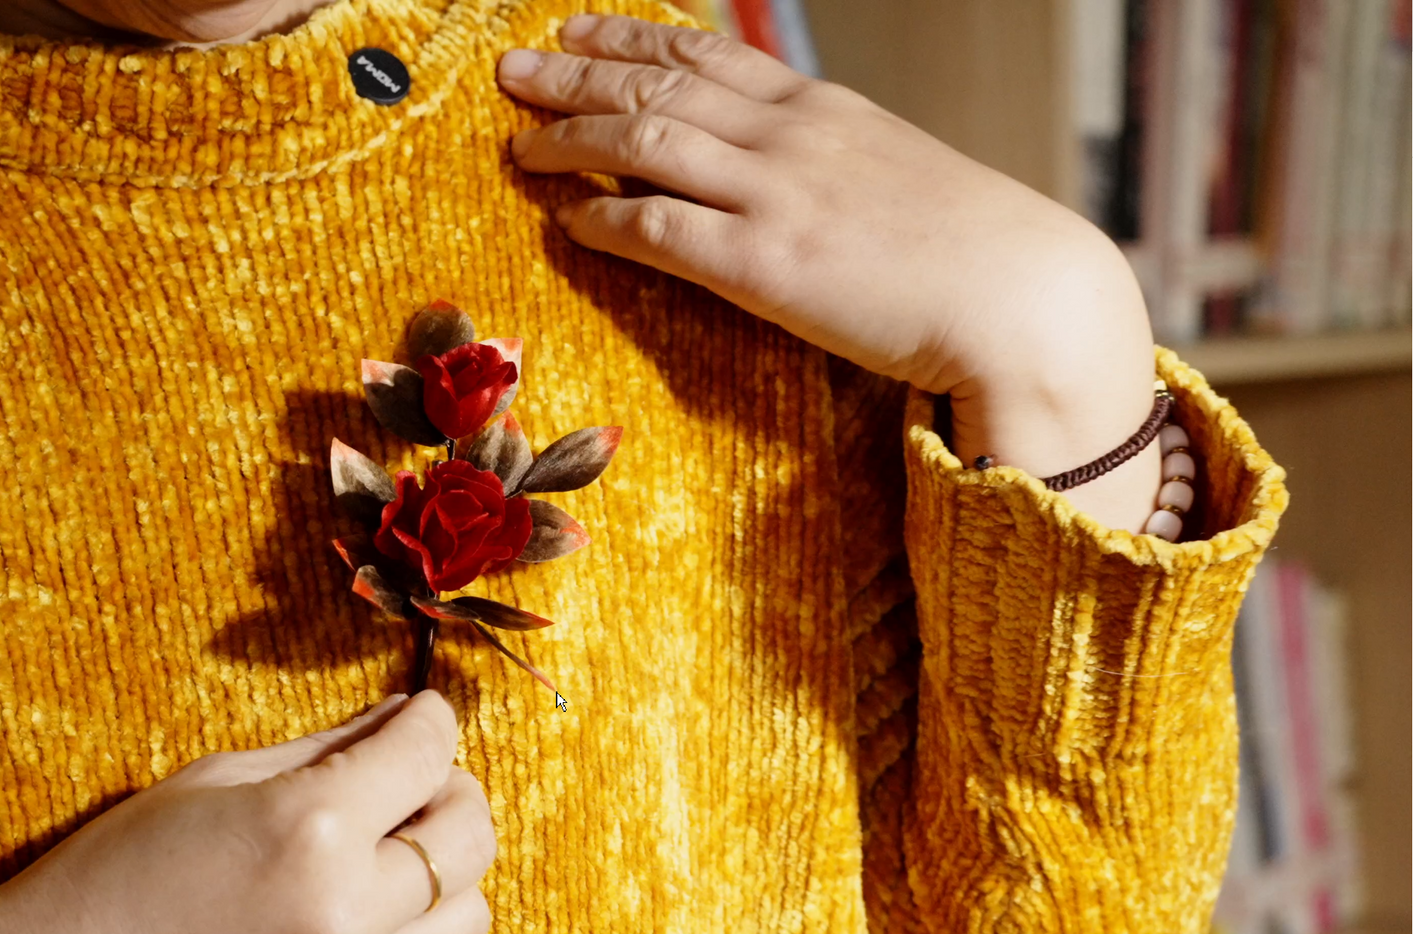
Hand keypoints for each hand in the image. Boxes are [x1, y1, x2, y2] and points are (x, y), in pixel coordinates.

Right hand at [0, 691, 493, 933]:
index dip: (431, 722)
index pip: (427, 754)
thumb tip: (403, 720)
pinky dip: (411, 933)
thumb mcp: (214, 781)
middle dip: (454, 788)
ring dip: (445, 869)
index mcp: (307, 829)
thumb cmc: (114, 875)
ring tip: (389, 850)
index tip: (422, 716)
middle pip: (471, 833)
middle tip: (416, 778)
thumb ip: (326, 749)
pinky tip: (355, 912)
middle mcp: (347, 914)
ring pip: (469, 913)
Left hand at [498, 14, 1161, 533]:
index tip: (577, 31)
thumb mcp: (893, 173)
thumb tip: (771, 168)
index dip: (629, 39)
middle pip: (658, 86)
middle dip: (575, 74)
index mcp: (821, 109)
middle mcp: (790, 136)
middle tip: (512, 70)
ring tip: (520, 140)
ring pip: (644, 143)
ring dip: (571, 137)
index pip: (705, 54)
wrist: (1024, 297)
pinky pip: (660, 230)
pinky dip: (605, 220)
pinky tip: (568, 221)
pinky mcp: (766, 265)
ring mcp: (776, 196)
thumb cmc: (969, 250)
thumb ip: (826, 161)